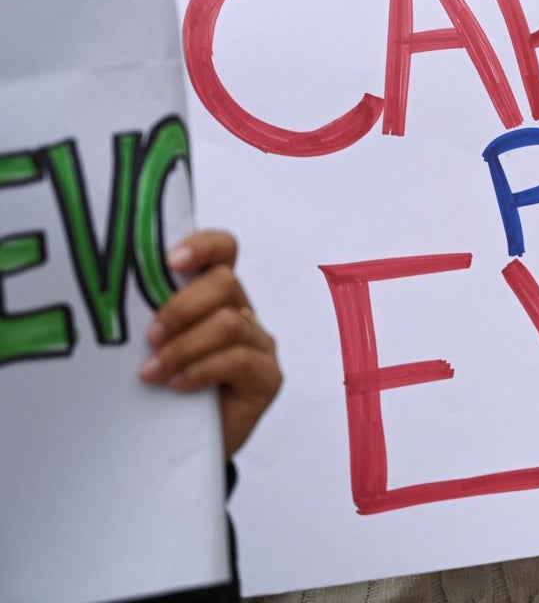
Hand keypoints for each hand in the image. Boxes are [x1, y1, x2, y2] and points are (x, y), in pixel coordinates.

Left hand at [139, 229, 282, 456]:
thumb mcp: (154, 347)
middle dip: (181, 308)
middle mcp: (243, 313)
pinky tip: (177, 386)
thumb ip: (151, 319)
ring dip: (184, 347)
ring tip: (153, 371)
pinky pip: (239, 360)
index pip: (223, 250)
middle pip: (225, 283)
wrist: (180, 450)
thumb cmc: (164, 393)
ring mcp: (259, 344)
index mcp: (215, 296)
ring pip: (230, 323)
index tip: (169, 261)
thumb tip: (114, 301)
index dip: (202, 245)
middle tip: (149, 337)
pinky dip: (201, 371)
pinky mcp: (267, 377)